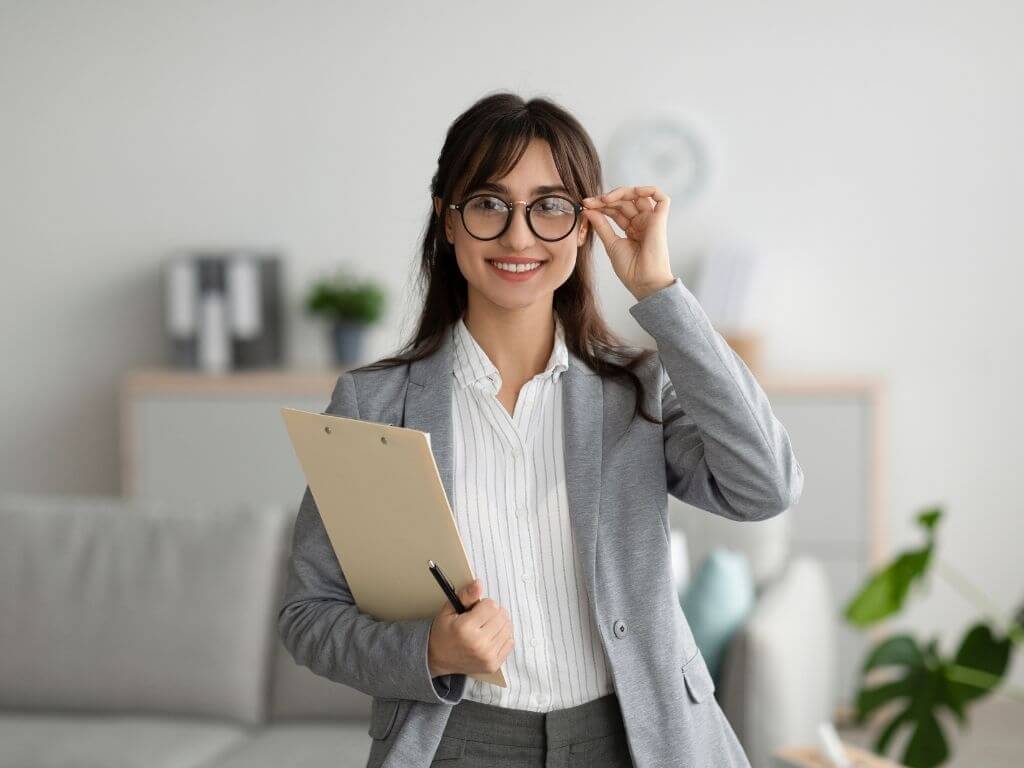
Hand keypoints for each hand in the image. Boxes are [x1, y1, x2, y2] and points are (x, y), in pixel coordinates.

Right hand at [427, 579, 513, 676]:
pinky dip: (503, 637)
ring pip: (508, 628)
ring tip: (486, 627)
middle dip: (493, 613)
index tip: (476, 610)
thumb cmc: (444, 632)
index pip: (491, 605)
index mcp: (465, 628)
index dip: (484, 604)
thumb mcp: (449, 610)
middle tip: (481, 619)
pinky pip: (510, 642)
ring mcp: (487, 656)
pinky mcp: (493, 665)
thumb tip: (479, 584)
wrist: (439, 659)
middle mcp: (478, 644)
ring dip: (499, 624)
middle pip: (502, 616)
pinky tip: (490, 637)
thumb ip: (465, 595)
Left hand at [581, 185, 674, 300]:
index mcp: (632, 229)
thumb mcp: (611, 244)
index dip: (601, 205)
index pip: (616, 210)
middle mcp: (642, 223)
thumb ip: (601, 226)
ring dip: (621, 193)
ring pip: (639, 196)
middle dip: (606, 199)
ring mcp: (651, 220)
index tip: (585, 205)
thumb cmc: (630, 269)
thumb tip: (588, 209)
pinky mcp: (660, 220)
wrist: (643, 282)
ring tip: (604, 199)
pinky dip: (649, 190)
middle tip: (589, 202)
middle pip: (625, 201)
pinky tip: (633, 191)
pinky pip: (661, 198)